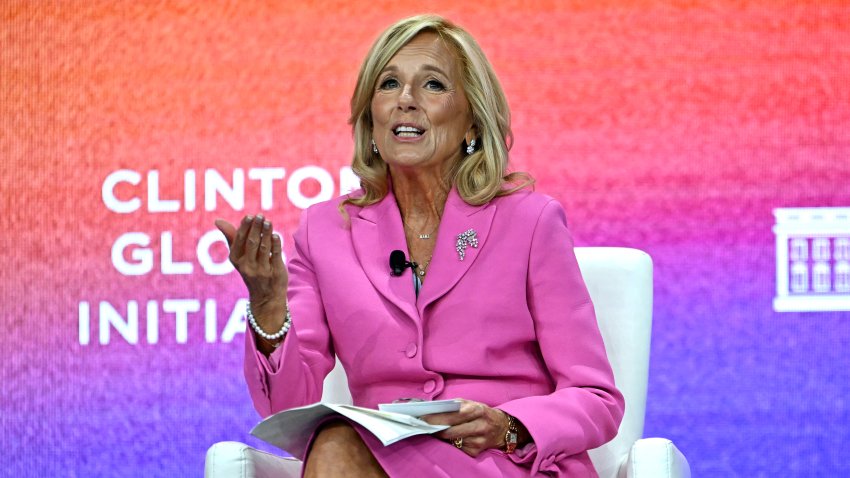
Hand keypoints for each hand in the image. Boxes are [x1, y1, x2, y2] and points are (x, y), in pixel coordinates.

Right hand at [215, 215, 288, 335]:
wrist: (265, 297)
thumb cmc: (251, 270)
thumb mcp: (239, 257)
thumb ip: (231, 237)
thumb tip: (217, 221)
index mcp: (236, 260)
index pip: (239, 240)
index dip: (244, 227)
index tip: (249, 216)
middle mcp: (247, 266)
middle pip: (251, 243)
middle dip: (256, 228)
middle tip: (260, 216)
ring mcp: (261, 270)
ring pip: (263, 248)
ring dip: (266, 233)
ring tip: (268, 222)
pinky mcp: (275, 272)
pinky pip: (275, 256)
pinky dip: (275, 244)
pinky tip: (275, 235)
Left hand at [421, 399, 509, 456]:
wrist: (502, 427)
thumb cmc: (481, 413)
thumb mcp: (471, 404)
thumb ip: (454, 405)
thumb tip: (433, 408)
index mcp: (477, 410)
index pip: (453, 416)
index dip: (437, 418)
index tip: (423, 418)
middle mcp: (479, 426)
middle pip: (451, 431)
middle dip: (435, 429)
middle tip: (423, 426)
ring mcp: (479, 441)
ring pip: (452, 441)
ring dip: (441, 437)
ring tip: (433, 431)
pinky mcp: (476, 452)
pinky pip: (457, 448)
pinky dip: (451, 443)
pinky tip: (449, 438)